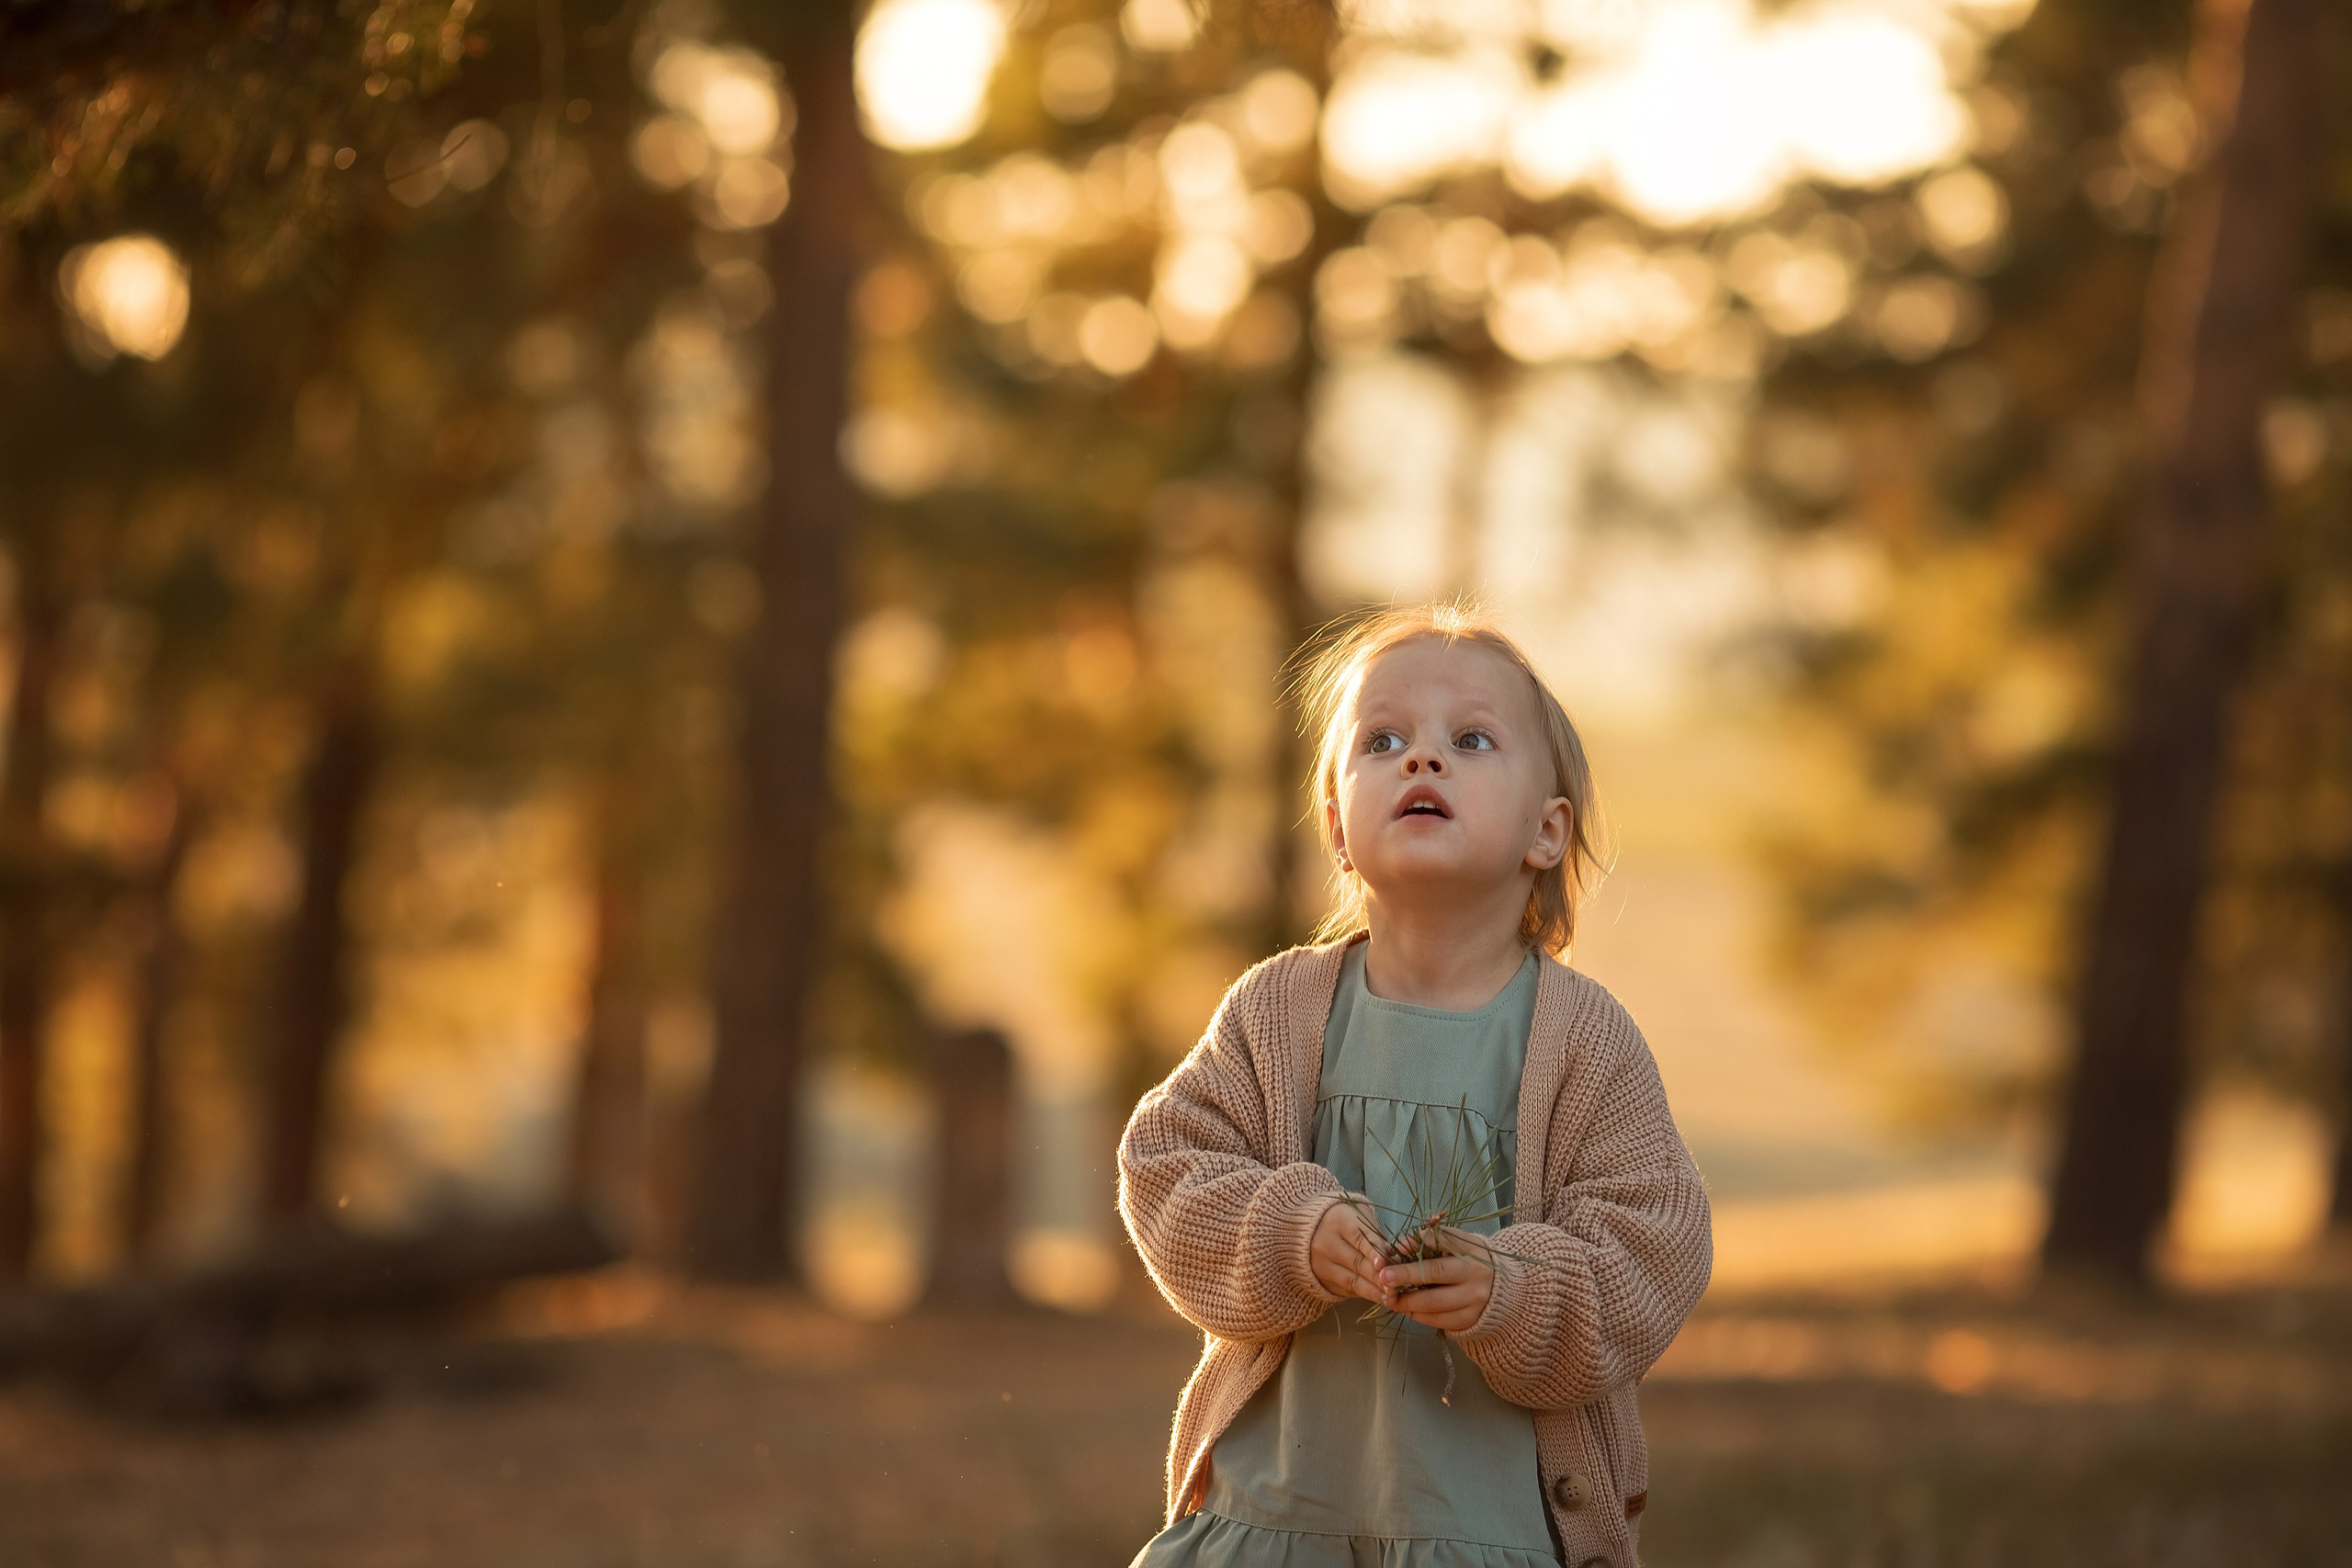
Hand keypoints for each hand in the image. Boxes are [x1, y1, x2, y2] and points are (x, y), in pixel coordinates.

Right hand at [1309, 1197, 1386, 1302]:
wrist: (1309, 1228)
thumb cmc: (1344, 1219)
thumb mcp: (1359, 1216)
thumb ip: (1375, 1235)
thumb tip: (1392, 1256)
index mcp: (1339, 1222)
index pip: (1360, 1239)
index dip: (1373, 1253)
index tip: (1384, 1265)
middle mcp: (1326, 1243)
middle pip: (1356, 1263)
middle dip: (1378, 1277)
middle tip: (1396, 1287)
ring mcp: (1321, 1264)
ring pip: (1351, 1281)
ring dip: (1372, 1291)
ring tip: (1389, 1298)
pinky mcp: (1321, 1279)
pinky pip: (1345, 1289)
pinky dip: (1362, 1294)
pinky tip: (1377, 1297)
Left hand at [1377, 1228, 1494, 1334]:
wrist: (1501, 1291)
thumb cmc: (1470, 1262)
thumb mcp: (1459, 1245)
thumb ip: (1433, 1241)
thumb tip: (1402, 1245)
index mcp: (1473, 1250)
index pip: (1445, 1241)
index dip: (1420, 1243)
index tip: (1398, 1247)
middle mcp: (1476, 1275)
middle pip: (1436, 1274)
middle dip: (1405, 1276)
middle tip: (1383, 1277)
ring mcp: (1474, 1300)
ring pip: (1433, 1303)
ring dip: (1406, 1301)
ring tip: (1389, 1297)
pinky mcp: (1468, 1320)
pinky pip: (1437, 1320)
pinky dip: (1417, 1315)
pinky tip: (1405, 1308)